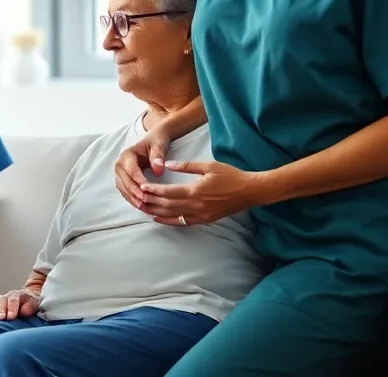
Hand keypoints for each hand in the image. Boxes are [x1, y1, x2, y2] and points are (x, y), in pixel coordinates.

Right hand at [0, 288, 39, 319]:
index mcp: (16, 295)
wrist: (25, 298)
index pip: (13, 300)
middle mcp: (5, 297)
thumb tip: (22, 312)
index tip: (11, 317)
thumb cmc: (29, 304)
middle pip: (1, 302)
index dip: (11, 308)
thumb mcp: (33, 304)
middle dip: (0, 310)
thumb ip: (28, 307)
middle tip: (1, 318)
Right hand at [114, 127, 171, 209]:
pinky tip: (141, 206)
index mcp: (127, 155)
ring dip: (133, 199)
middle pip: (126, 182)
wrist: (152, 141)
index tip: (148, 190)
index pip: (132, 171)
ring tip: (144, 208)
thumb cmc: (155, 143)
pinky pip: (125, 191)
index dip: (139, 181)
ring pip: (124, 188)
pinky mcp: (122, 179)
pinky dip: (132, 199)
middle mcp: (119, 164)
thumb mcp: (158, 146)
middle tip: (148, 203)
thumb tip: (158, 170)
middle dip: (136, 193)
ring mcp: (119, 173)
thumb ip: (158, 156)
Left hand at [136, 160, 262, 225]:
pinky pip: (183, 222)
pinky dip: (168, 220)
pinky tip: (157, 218)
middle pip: (167, 205)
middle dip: (151, 202)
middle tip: (137, 198)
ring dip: (156, 212)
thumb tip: (167, 165)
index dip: (154, 190)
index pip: (168, 192)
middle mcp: (196, 205)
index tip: (142, 187)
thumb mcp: (208, 165)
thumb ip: (186, 166)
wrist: (250, 191)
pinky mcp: (205, 220)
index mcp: (196, 191)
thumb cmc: (230, 176)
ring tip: (142, 208)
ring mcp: (201, 215)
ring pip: (173, 215)